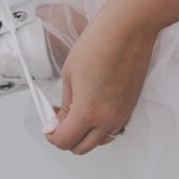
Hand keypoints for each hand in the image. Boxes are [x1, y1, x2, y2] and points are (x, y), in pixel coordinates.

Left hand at [47, 15, 157, 154]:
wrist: (128, 30)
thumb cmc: (100, 44)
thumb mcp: (69, 75)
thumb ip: (64, 104)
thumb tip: (60, 120)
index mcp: (88, 112)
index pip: (65, 141)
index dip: (51, 135)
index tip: (48, 125)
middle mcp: (107, 119)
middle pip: (82, 148)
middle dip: (66, 138)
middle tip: (58, 120)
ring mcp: (121, 115)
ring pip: (99, 141)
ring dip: (85, 134)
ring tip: (76, 114)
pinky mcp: (130, 108)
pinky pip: (113, 129)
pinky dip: (100, 127)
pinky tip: (94, 111)